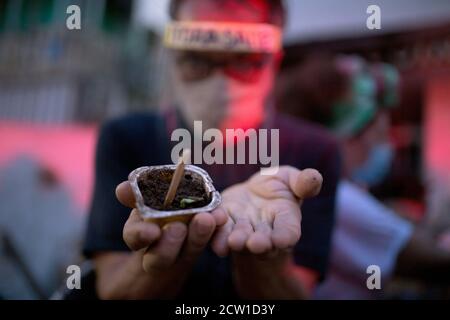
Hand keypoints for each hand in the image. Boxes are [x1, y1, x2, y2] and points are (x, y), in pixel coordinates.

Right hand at [115, 181, 226, 296]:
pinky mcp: (203, 245)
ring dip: (198, 236)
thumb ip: (135, 195)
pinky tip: (221, 216)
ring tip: (206, 219)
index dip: (141, 235)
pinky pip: (211, 241)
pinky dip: (217, 229)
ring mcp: (182, 251)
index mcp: (140, 234)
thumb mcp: (144, 199)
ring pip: (188, 252)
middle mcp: (158, 250)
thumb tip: (122, 189)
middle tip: (178, 227)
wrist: (179, 217)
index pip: (134, 238)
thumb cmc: (156, 206)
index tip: (152, 231)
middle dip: (169, 244)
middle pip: (160, 258)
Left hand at [211, 166, 321, 255]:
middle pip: (263, 242)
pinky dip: (214, 232)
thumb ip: (302, 182)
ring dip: (235, 241)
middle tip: (254, 244)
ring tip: (233, 241)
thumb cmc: (278, 187)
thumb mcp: (291, 179)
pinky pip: (217, 233)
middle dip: (259, 243)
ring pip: (239, 239)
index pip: (288, 232)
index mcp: (286, 222)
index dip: (285, 237)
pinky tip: (209, 224)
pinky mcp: (223, 226)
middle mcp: (264, 232)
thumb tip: (314, 177)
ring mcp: (242, 232)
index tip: (281, 240)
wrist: (253, 194)